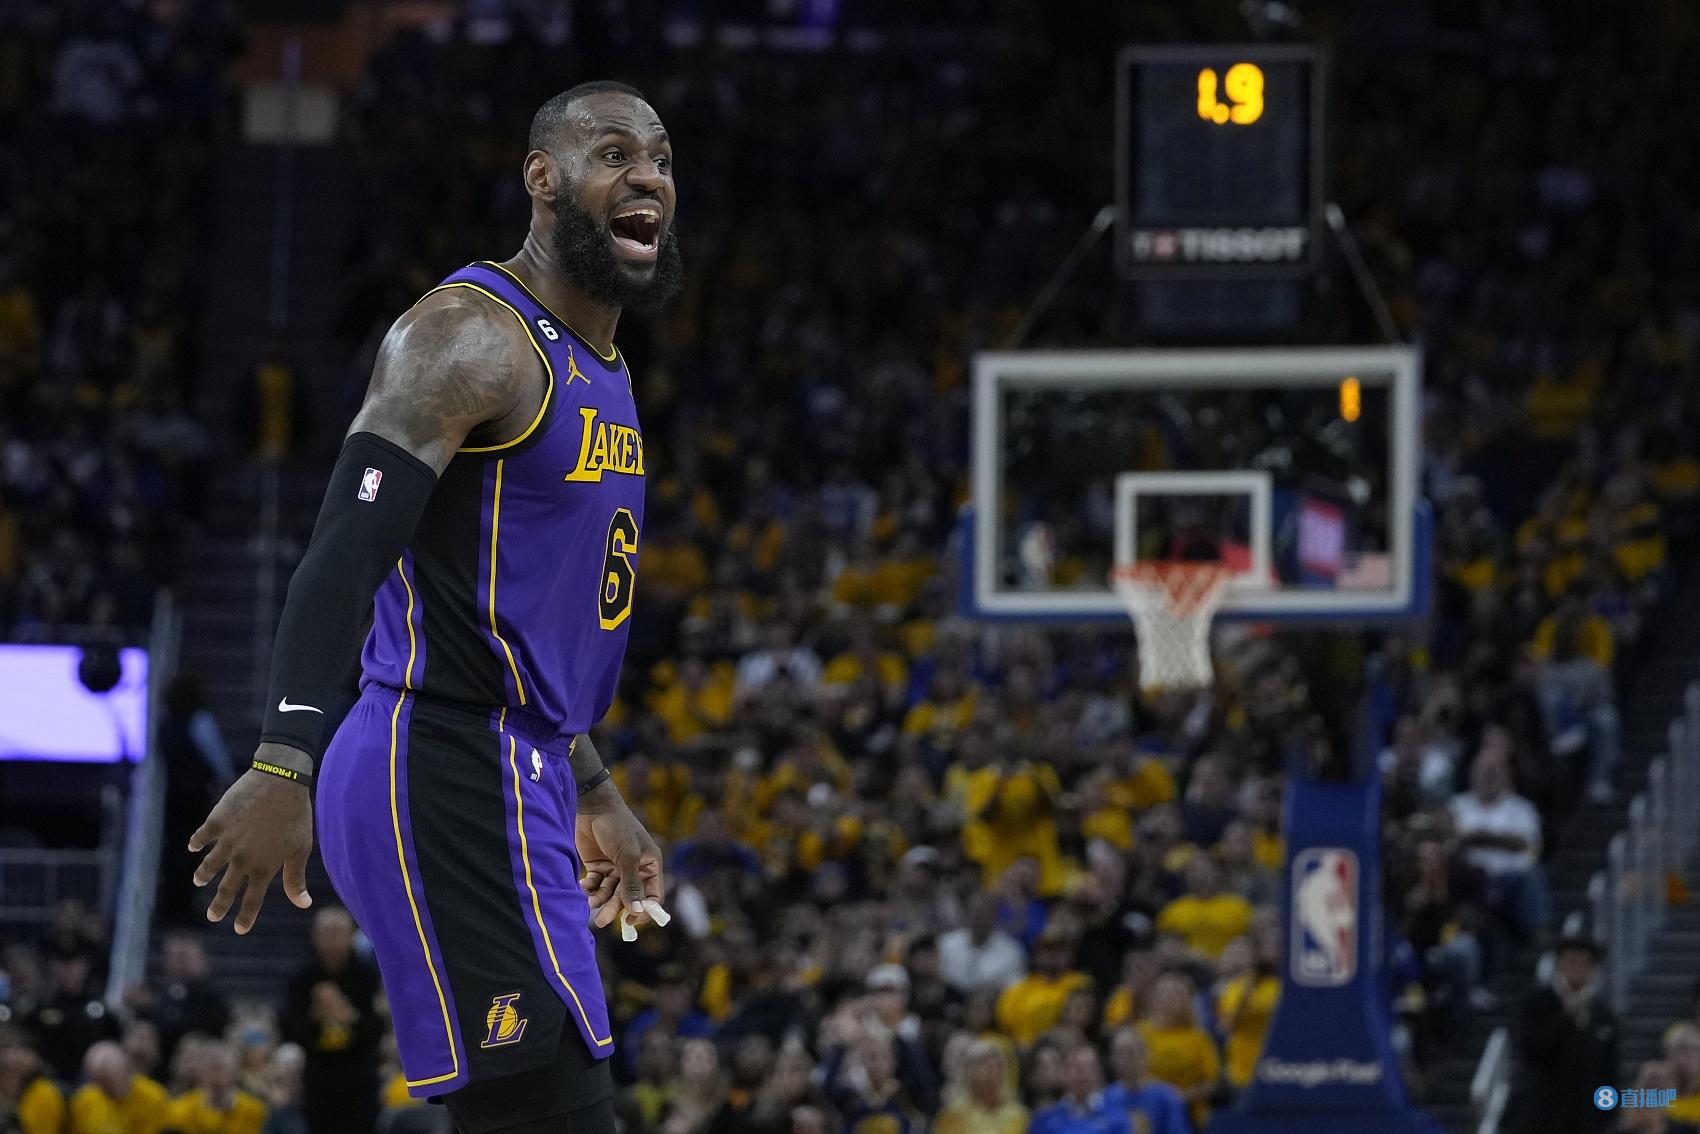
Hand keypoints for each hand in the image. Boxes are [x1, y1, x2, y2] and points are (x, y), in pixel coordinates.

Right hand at [190, 743, 314, 933]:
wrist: (280, 781)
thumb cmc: (296, 815)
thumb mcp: (301, 849)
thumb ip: (296, 878)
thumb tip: (304, 904)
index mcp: (264, 867)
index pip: (252, 900)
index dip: (245, 916)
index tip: (239, 929)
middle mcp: (242, 859)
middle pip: (227, 889)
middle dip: (219, 905)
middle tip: (213, 917)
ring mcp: (227, 841)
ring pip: (210, 865)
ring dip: (203, 874)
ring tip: (199, 880)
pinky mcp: (217, 821)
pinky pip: (202, 836)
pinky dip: (196, 842)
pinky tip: (193, 846)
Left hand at [575, 781, 665, 936]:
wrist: (593, 807)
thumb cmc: (617, 827)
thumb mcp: (628, 856)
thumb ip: (631, 884)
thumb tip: (637, 911)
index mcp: (650, 865)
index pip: (652, 896)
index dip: (644, 910)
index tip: (631, 921)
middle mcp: (634, 870)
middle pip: (627, 898)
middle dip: (615, 908)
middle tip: (601, 920)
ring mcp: (616, 869)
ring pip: (610, 894)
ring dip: (600, 900)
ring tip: (588, 902)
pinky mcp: (598, 866)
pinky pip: (595, 885)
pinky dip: (589, 888)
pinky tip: (582, 886)